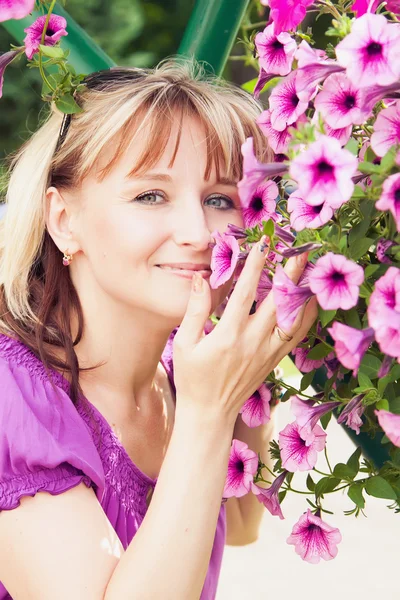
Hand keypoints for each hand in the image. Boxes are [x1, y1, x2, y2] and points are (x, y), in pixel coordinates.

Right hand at [172, 237, 317, 426]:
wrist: (210, 413)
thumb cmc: (192, 378)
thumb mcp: (185, 344)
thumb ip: (195, 309)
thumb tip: (201, 277)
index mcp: (228, 335)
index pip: (245, 293)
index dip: (255, 266)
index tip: (264, 243)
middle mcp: (253, 342)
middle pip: (278, 301)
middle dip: (290, 272)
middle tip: (301, 249)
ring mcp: (268, 352)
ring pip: (293, 317)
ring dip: (303, 292)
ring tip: (311, 269)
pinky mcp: (275, 359)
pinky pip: (297, 335)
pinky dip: (307, 315)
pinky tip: (311, 300)